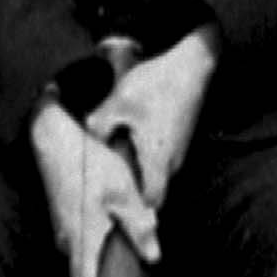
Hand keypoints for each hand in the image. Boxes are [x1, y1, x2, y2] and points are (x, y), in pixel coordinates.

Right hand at [29, 102, 155, 276]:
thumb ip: (139, 228)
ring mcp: (62, 229)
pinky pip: (78, 241)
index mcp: (84, 240)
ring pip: (81, 257)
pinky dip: (93, 242)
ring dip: (99, 259)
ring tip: (126, 249)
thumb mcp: (125, 194)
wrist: (56, 141)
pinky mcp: (62, 218)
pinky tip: (111, 225)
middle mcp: (68, 240)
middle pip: (83, 276)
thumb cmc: (91, 166)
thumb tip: (153, 257)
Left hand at [90, 28, 217, 206]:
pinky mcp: (178, 140)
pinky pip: (159, 160)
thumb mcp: (118, 102)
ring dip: (136, 172)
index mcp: (158, 158)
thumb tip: (84, 142)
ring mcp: (178, 151)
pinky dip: (144, 158)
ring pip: (154, 174)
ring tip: (113, 162)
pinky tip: (128, 141)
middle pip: (150, 190)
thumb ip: (98, 126)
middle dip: (130, 192)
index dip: (135, 211)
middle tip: (106, 188)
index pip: (151, 202)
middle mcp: (173, 161)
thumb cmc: (156, 84)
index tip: (117, 209)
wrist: (192, 64)